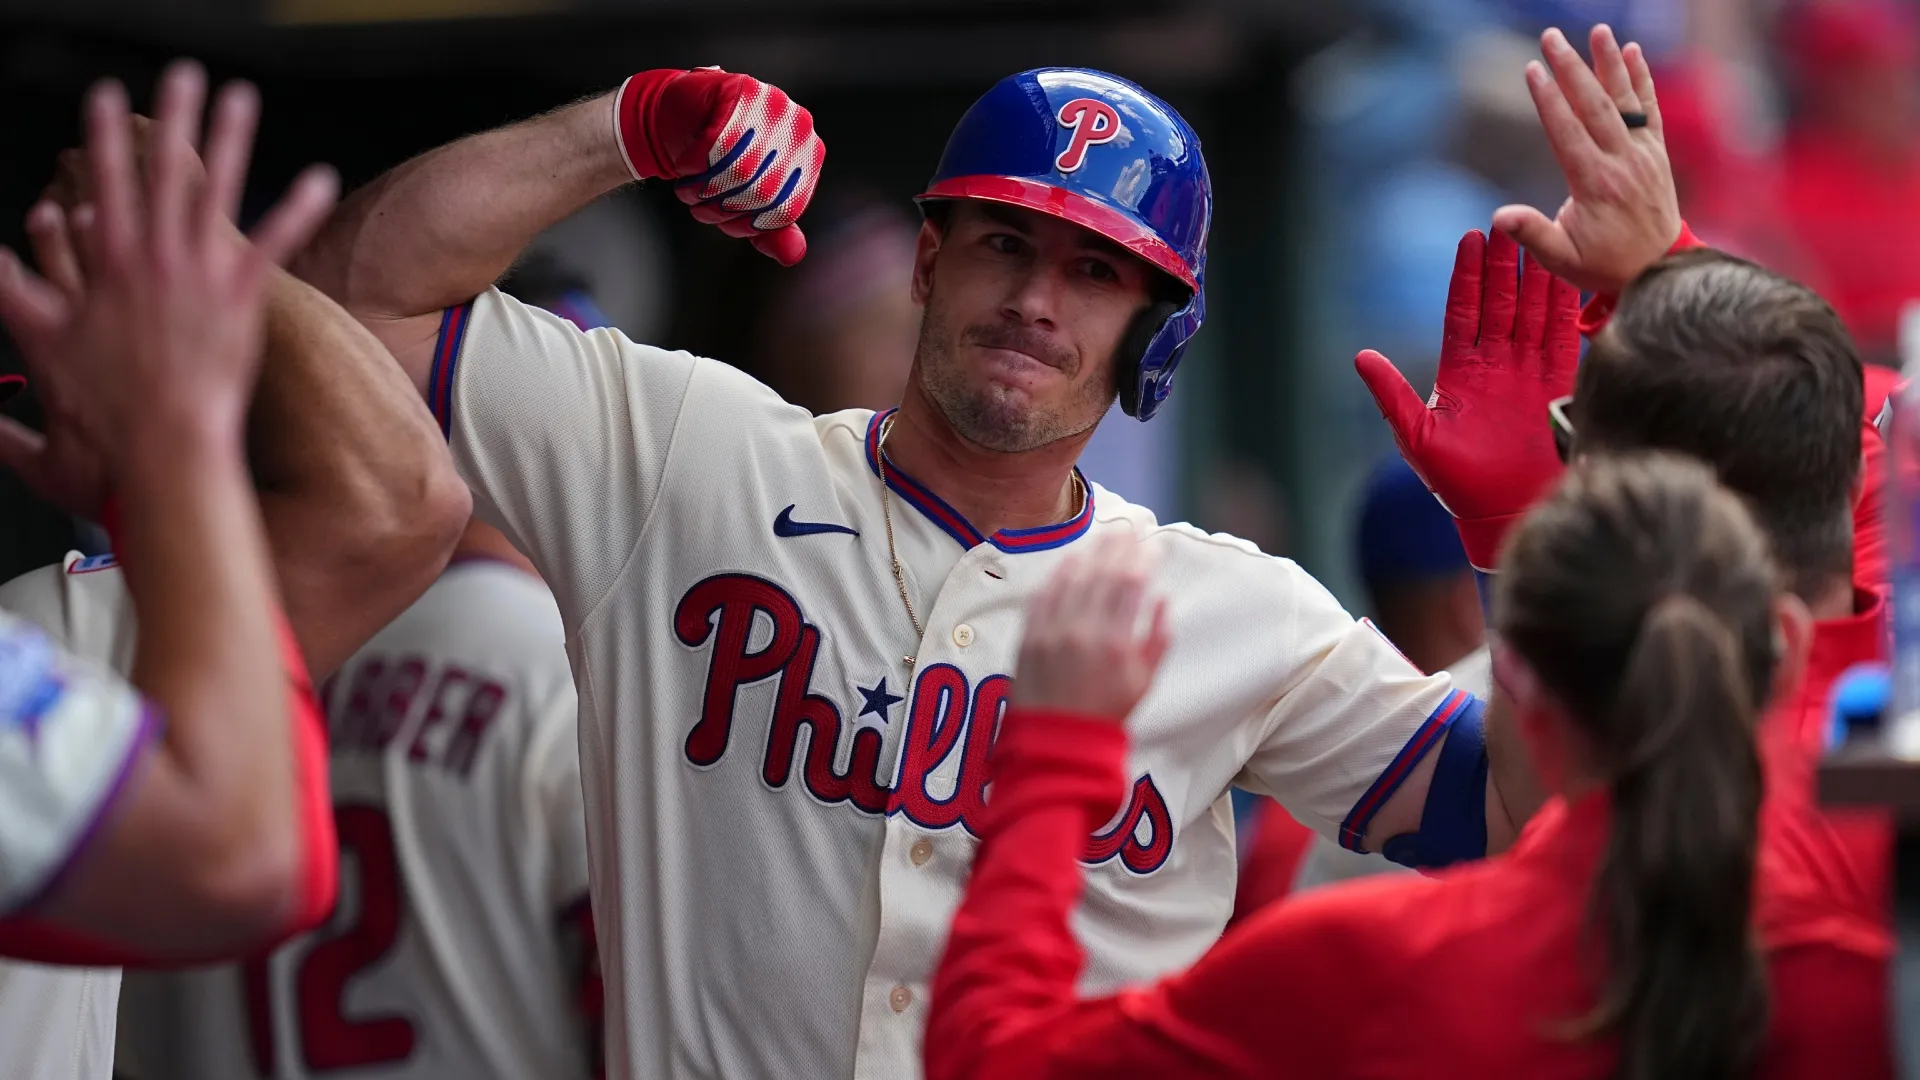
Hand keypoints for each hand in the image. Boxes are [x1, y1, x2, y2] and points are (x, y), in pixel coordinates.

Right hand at [0, 62, 337, 513]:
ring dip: (231, 139)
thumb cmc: (107, 401)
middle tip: (182, 75)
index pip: (105, 182)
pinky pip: (273, 242)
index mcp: (110, 260)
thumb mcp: (44, 339)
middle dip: (172, 117)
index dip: (104, 136)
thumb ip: (13, 293)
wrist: (161, 437)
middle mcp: (156, 256)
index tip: (107, 96)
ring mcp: (200, 273)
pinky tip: (318, 178)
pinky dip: (296, 209)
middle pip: (164, 172)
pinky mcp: (241, 296)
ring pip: (217, 191)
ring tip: (240, 97)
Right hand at [614, 67, 823, 265]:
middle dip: (723, 209)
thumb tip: (793, 255)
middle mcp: (799, 127)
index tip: (724, 223)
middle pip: (763, 192)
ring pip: (740, 169)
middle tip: (700, 207)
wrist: (684, 117)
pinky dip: (692, 164)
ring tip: (689, 190)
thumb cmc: (721, 162)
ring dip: (704, 189)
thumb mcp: (748, 202)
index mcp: (809, 157)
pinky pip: (714, 142)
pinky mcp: (739, 89)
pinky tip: (685, 166)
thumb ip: (772, 231)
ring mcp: (772, 103)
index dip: (748, 224)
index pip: (786, 209)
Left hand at [1012, 533, 1170, 720]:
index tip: (1151, 544)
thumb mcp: (1144, 682)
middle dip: (1119, 547)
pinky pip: (1043, 596)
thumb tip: (1163, 600)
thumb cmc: (1107, 713)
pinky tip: (1071, 560)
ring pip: (1073, 580)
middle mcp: (1083, 634)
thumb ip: (1158, 639)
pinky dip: (1058, 575)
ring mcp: (1052, 634)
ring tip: (1104, 537)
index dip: (1143, 559)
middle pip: (1103, 575)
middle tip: (1131, 527)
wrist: (1058, 741)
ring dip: (1091, 553)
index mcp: (1116, 644)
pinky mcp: (1029, 638)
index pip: (1131, 585)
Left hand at [1354, 229, 1581, 569]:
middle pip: (1500, 301)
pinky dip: (1566, 308)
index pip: (1464, 311)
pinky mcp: (1560, 384)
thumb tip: (1361, 357)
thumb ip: (1391, 395)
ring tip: (1538, 235)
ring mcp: (1529, 371)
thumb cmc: (1456, 482)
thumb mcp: (1417, 436)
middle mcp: (1496, 364)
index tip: (1469, 238)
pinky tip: (1569, 276)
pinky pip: (1564, 337)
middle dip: (1502, 263)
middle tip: (1504, 221)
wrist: (1504, 511)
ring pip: (1532, 312)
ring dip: (1535, 276)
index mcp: (1461, 370)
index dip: (1467, 276)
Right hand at [1491, 25, 1680, 295]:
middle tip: (1551, 37)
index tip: (1532, 69)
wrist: (1660, 272)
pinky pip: (1650, 110)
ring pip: (1625, 101)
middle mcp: (1622, 162)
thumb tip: (1498, 216)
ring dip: (1609, 64)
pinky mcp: (1656, 154)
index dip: (1548, 99)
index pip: (1567, 132)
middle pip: (1594, 106)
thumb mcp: (1561, 259)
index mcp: (1594, 184)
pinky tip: (1632, 53)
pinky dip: (1642, 80)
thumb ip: (1531, 234)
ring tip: (1598, 31)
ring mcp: (1643, 155)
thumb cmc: (1603, 265)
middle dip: (1571, 69)